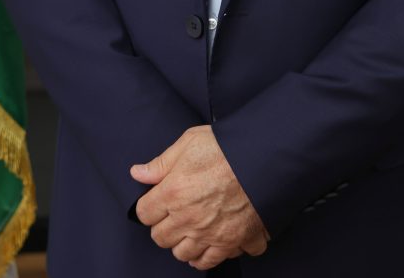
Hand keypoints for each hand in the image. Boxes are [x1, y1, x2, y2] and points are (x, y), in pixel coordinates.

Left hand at [130, 125, 268, 269]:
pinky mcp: (232, 242)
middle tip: (174, 212)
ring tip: (191, 227)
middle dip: (164, 225)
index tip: (157, 199)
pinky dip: (209, 255)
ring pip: (184, 254)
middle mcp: (189, 219)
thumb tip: (138, 172)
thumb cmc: (228, 146)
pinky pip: (211, 261)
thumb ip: (162, 162)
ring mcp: (210, 234)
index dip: (149, 205)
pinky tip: (211, 240)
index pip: (144, 213)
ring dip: (184, 242)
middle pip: (161, 238)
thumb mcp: (190, 141)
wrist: (265, 157)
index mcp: (174, 192)